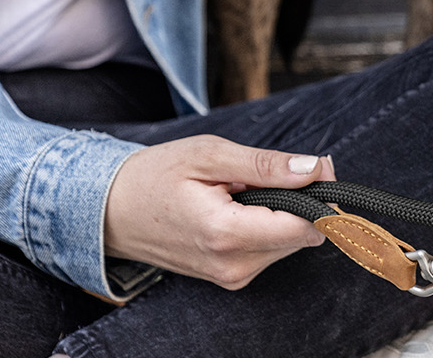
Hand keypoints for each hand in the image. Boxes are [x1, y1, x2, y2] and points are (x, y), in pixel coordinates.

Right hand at [104, 135, 334, 289]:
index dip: (321, 194)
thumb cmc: (153, 177)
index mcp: (227, 234)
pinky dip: (267, 225)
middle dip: (301, 200)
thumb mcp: (209, 155)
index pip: (306, 227)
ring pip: (290, 243)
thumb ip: (265, 165)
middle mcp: (234, 265)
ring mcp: (232, 276)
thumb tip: (315, 169)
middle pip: (304, 235)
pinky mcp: (231, 278)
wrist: (110, 212)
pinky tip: (237, 207)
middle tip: (271, 171)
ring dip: (282, 212)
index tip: (316, 168)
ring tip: (242, 190)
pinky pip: (271, 249)